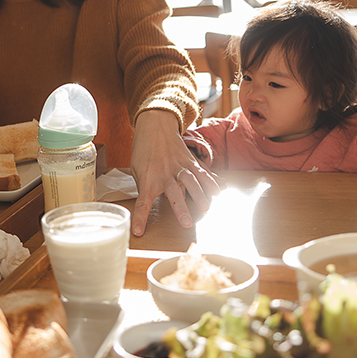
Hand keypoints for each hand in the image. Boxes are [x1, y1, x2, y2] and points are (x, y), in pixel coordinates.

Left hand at [129, 110, 219, 236]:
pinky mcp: (189, 161)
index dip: (140, 218)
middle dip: (180, 208)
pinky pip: (201, 172)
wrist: (154, 125)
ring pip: (191, 181)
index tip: (137, 231)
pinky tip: (220, 190)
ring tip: (206, 207)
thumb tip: (149, 205)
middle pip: (173, 192)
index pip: (142, 202)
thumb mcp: (136, 170)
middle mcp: (165, 173)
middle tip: (186, 223)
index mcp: (148, 179)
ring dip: (199, 195)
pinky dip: (211, 181)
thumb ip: (145, 188)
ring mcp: (179, 166)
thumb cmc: (143, 152)